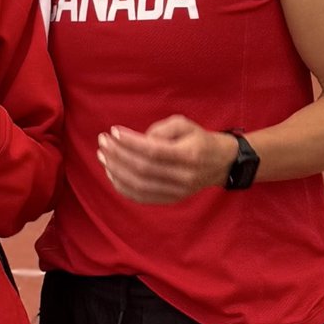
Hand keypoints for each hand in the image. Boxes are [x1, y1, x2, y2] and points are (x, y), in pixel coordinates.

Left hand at [97, 116, 238, 204]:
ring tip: (102, 155)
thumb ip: (161, 129)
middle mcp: (183, 176)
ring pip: (139, 185)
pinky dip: (122, 186)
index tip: (113, 131)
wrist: (221, 163)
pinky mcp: (171, 199)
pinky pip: (141, 197)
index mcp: (189, 155)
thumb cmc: (199, 139)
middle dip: (118, 154)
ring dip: (116, 170)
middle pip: (142, 169)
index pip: (153, 151)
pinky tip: (111, 172)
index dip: (130, 142)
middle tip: (103, 141)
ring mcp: (177, 191)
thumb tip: (137, 140)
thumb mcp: (185, 125)